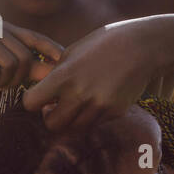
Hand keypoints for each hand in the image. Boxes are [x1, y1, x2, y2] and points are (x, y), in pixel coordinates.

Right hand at [0, 20, 64, 101]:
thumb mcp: (11, 71)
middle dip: (19, 77)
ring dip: (3, 81)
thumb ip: (32, 68)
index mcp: (7, 29)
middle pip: (24, 56)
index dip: (51, 49)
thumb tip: (57, 70)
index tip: (64, 61)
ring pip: (8, 64)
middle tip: (6, 84)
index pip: (35, 37)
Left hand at [21, 22, 154, 131]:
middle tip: (54, 108)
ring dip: (70, 120)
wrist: (142, 47)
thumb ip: (54, 75)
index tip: (37, 97)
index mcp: (64, 76)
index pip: (31, 103)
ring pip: (74, 129)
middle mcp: (80, 94)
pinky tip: (94, 101)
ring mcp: (99, 106)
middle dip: (50, 118)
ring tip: (74, 105)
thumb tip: (40, 93)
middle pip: (52, 125)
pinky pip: (94, 124)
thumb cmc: (103, 44)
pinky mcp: (115, 112)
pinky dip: (90, 118)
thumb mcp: (72, 53)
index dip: (31, 101)